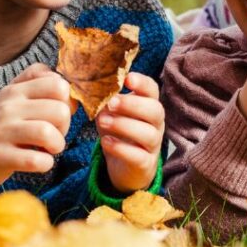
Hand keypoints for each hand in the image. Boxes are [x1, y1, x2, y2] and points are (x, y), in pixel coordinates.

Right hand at [0, 63, 70, 192]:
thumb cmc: (5, 130)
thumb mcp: (17, 101)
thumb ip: (43, 86)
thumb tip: (73, 96)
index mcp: (15, 89)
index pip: (58, 84)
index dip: (66, 103)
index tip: (56, 116)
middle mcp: (8, 106)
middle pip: (60, 110)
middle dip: (64, 127)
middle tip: (52, 136)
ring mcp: (2, 130)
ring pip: (48, 133)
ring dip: (57, 145)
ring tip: (48, 150)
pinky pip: (37, 160)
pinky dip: (45, 164)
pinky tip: (39, 162)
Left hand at [96, 72, 164, 192]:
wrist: (123, 167)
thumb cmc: (118, 133)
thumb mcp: (110, 114)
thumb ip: (104, 100)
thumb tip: (90, 87)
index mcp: (148, 106)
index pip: (152, 90)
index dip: (142, 83)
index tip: (127, 79)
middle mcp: (156, 124)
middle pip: (155, 110)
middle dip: (132, 105)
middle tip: (110, 103)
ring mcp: (153, 145)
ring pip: (148, 133)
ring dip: (124, 125)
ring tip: (102, 122)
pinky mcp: (146, 163)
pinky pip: (139, 155)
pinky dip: (121, 148)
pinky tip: (105, 142)